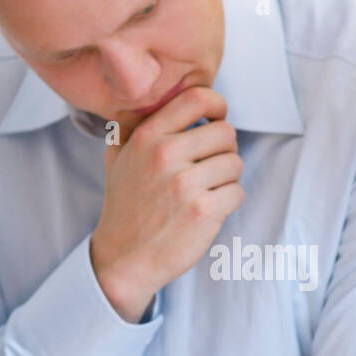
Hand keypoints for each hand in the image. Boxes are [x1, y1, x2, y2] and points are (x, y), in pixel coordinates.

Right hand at [90, 85, 243, 320]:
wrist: (124, 258)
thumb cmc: (125, 206)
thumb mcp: (118, 156)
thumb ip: (137, 125)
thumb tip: (163, 98)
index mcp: (147, 136)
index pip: (197, 98)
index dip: (217, 106)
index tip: (217, 120)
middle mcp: (165, 155)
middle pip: (226, 132)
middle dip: (224, 149)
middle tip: (211, 166)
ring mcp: (185, 184)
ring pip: (235, 163)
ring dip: (227, 178)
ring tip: (206, 190)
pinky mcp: (203, 211)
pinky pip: (237, 192)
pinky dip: (228, 202)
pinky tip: (208, 209)